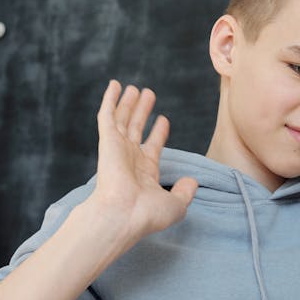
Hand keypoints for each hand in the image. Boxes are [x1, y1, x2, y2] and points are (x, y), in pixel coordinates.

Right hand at [91, 81, 197, 237]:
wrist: (123, 215)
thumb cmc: (147, 215)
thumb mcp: (176, 205)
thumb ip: (185, 192)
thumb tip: (192, 181)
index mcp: (145, 173)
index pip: (152, 147)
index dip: (158, 133)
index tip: (164, 119)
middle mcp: (129, 159)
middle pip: (136, 128)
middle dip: (142, 112)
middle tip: (148, 94)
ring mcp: (117, 149)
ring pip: (123, 119)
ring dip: (129, 103)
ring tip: (136, 88)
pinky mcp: (107, 141)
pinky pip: (107, 116)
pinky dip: (110, 99)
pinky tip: (115, 84)